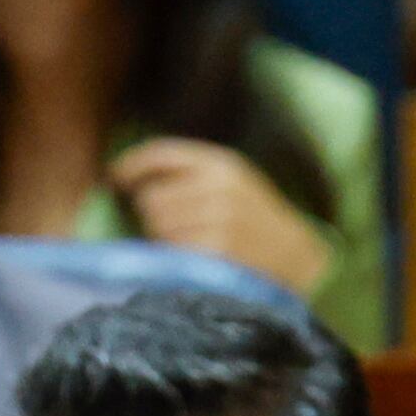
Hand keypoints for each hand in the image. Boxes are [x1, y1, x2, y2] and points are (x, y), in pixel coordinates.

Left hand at [107, 138, 333, 291]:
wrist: (300, 261)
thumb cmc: (257, 224)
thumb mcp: (234, 184)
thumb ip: (190, 175)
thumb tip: (128, 177)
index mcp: (223, 165)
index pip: (161, 154)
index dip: (131, 165)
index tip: (115, 178)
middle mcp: (219, 188)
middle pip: (151, 197)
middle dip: (152, 214)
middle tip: (175, 228)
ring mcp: (218, 221)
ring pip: (157, 226)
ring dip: (162, 239)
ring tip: (190, 245)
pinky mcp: (216, 253)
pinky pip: (171, 252)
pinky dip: (173, 259)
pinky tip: (192, 260)